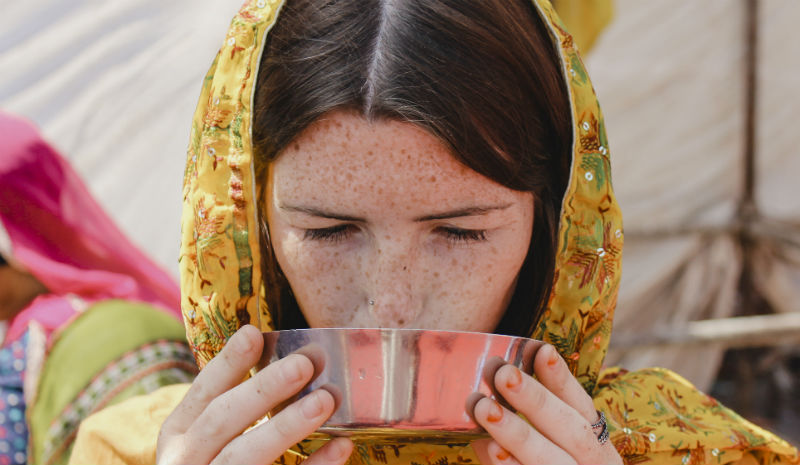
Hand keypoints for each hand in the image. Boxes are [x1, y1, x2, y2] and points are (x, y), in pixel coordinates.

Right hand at [156, 325, 352, 464]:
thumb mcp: (208, 440)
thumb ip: (233, 407)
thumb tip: (279, 355)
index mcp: (179, 437)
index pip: (202, 394)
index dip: (227, 364)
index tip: (254, 333)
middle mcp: (186, 462)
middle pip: (221, 421)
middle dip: (262, 390)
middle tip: (304, 364)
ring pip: (244, 457)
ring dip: (285, 426)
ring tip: (324, 401)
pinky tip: (340, 447)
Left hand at [472, 344, 620, 464]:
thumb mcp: (568, 442)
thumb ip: (549, 409)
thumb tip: (520, 360)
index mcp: (598, 447)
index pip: (582, 408)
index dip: (562, 379)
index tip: (540, 349)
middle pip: (569, 431)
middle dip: (533, 401)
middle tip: (500, 372)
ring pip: (547, 461)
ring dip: (513, 432)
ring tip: (481, 406)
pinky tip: (486, 448)